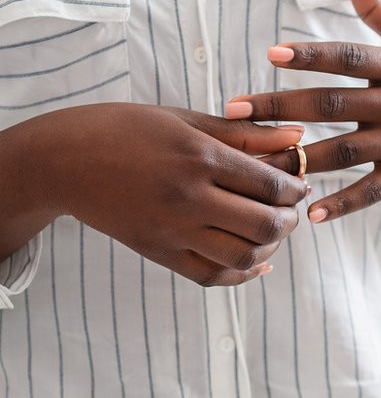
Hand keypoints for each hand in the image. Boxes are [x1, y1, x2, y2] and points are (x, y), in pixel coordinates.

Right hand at [19, 103, 307, 285]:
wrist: (64, 159)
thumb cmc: (128, 130)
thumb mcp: (187, 121)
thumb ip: (246, 133)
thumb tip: (298, 137)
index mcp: (200, 157)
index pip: (271, 185)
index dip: (295, 189)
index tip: (299, 185)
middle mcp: (189, 197)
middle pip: (264, 225)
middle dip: (290, 221)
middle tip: (291, 212)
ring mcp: (173, 230)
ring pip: (243, 256)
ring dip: (270, 248)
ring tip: (271, 232)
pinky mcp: (158, 252)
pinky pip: (212, 276)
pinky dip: (243, 274)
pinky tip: (257, 261)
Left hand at [225, 0, 380, 226]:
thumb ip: (380, 8)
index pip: (350, 58)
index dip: (312, 55)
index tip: (271, 54)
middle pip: (334, 105)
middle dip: (281, 108)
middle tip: (234, 111)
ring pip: (347, 152)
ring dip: (301, 159)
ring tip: (259, 165)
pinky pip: (373, 192)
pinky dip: (344, 204)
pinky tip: (312, 215)